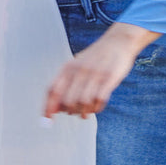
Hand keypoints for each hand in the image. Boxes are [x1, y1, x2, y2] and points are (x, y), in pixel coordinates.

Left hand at [44, 22, 159, 118]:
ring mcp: (95, 74)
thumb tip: (56, 109)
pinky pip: (100, 99)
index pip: (52, 91)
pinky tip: (97, 107)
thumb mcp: (76, 65)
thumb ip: (65, 84)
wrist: (118, 42)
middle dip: (70, 111)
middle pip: (67, 101)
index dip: (48, 108)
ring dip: (84, 112)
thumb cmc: (95, 57)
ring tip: (86, 114)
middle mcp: (79, 71)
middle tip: (75, 113)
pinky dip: (97, 108)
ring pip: (83, 102)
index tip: (47, 122)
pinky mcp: (110, 78)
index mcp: (68, 67)